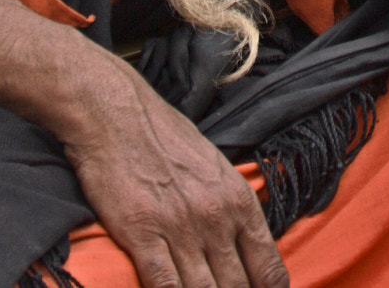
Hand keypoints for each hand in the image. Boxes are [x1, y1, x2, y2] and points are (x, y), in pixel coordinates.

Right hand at [60, 60, 289, 287]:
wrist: (119, 118)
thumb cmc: (166, 139)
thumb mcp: (216, 169)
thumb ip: (232, 208)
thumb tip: (244, 244)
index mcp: (240, 201)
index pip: (269, 268)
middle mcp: (217, 218)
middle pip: (238, 287)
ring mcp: (181, 228)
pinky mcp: (143, 234)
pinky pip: (165, 283)